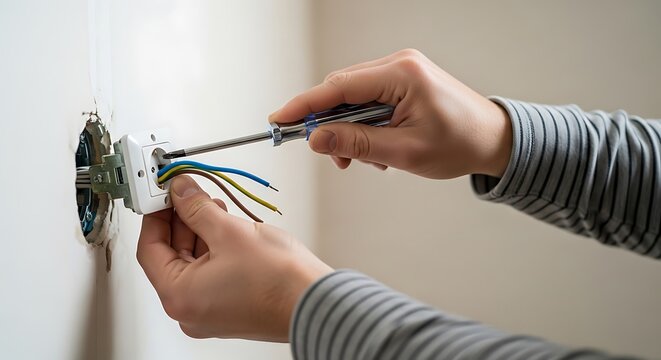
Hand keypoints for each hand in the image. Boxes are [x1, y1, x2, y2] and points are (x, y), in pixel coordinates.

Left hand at [137, 176, 332, 340]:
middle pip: (171, 256)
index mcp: (179, 296)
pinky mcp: (229, 307)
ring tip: (214, 207)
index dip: (155, 215)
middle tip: (189, 193)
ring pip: (192, 263)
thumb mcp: (229, 232)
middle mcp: (190, 310)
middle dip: (181, 220)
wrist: (316, 302)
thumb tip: (180, 192)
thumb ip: (197, 208)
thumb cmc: (279, 281)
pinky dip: (214, 249)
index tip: (163, 194)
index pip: (149, 248)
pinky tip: (227, 227)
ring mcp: (210, 311)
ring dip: (200, 232)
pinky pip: (210, 273)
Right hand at [269, 49, 511, 178]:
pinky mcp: (403, 82)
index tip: (279, 119)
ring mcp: (401, 71)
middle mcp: (398, 64)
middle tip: (332, 157)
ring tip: (366, 158)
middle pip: (342, 90)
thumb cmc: (460, 144)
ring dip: (350, 130)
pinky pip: (369, 100)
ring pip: (353, 98)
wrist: (494, 140)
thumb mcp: (404, 151)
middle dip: (330, 125)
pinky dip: (364, 125)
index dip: (305, 105)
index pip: (338, 87)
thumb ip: (356, 143)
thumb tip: (316, 139)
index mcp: (401, 74)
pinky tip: (377, 147)